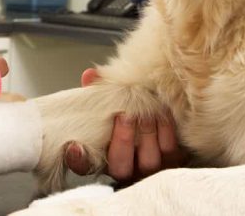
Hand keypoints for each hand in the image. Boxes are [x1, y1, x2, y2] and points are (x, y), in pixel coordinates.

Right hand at [64, 68, 184, 180]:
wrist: (155, 122)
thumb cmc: (125, 113)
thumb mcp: (108, 103)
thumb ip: (96, 91)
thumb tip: (90, 75)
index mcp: (99, 158)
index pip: (83, 166)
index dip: (78, 159)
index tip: (74, 146)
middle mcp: (122, 169)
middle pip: (120, 168)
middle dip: (123, 141)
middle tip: (124, 115)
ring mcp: (147, 169)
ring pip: (148, 162)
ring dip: (147, 135)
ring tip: (145, 113)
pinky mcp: (170, 162)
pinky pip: (169, 151)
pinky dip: (166, 131)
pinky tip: (162, 112)